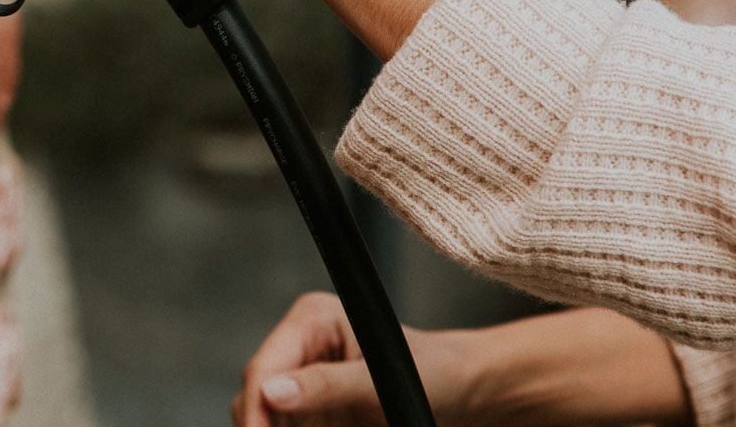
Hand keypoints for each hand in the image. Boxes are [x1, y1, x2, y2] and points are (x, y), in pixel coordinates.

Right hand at [239, 297, 693, 426]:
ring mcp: (308, 381)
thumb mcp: (387, 379)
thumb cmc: (444, 374)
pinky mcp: (319, 411)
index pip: (263, 367)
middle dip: (267, 426)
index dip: (257, 408)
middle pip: (257, 398)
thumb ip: (328, 387)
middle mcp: (302, 347)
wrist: (478, 398)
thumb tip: (272, 392)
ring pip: (271, 419)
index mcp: (312, 320)